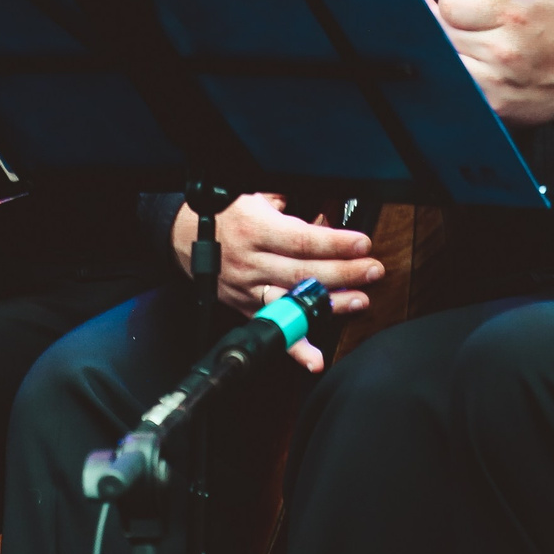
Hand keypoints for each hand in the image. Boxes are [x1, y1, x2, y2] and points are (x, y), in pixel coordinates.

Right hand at [170, 193, 382, 371]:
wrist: (181, 236)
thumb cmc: (223, 212)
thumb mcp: (252, 195)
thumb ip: (286, 204)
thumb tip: (324, 212)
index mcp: (254, 229)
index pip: (301, 240)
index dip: (334, 243)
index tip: (362, 243)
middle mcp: (251, 262)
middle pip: (303, 273)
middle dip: (343, 273)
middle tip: (372, 270)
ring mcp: (248, 289)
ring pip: (292, 302)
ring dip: (328, 305)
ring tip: (358, 300)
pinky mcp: (245, 308)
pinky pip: (272, 330)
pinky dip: (294, 348)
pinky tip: (315, 359)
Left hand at [434, 0, 553, 124]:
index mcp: (512, 13)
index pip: (449, 2)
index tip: (467, 0)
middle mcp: (502, 50)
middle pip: (441, 30)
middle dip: (450, 21)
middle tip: (470, 21)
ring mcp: (496, 82)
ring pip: (444, 58)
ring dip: (451, 48)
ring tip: (472, 42)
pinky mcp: (493, 105)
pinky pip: (455, 84)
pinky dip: (458, 73)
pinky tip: (474, 65)